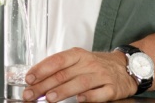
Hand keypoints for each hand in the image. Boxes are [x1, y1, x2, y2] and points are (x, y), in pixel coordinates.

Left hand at [22, 48, 136, 102]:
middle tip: (31, 94)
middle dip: (45, 85)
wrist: (126, 67)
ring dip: (63, 90)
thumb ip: (60, 69)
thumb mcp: (79, 61)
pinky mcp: (112, 88)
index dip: (41, 69)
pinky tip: (79, 100)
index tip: (29, 79)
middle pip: (64, 74)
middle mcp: (89, 63)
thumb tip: (36, 79)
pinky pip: (100, 93)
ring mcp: (101, 75)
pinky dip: (89, 97)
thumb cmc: (97, 65)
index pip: (57, 60)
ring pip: (80, 83)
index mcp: (78, 55)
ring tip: (50, 98)